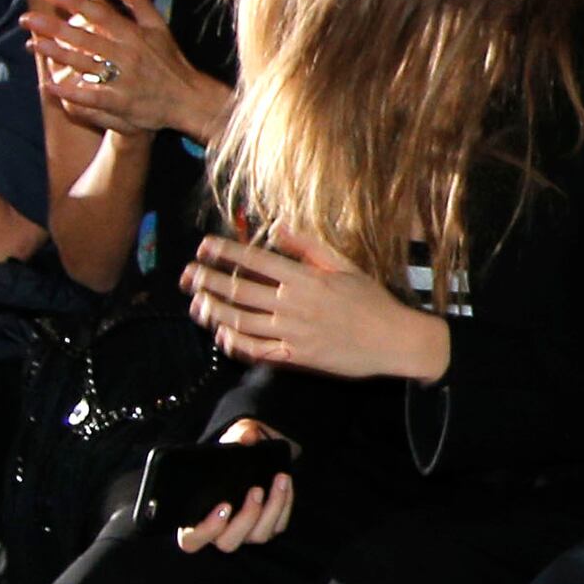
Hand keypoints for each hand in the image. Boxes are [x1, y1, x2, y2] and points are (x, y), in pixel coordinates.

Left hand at [26, 0, 227, 145]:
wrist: (190, 100)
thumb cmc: (170, 62)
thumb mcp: (159, 28)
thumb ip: (138, 1)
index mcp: (136, 36)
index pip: (102, 15)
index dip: (76, 3)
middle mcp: (128, 56)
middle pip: (86, 39)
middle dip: (54, 28)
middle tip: (28, 20)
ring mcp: (124, 81)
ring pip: (84, 65)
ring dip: (56, 55)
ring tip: (33, 45)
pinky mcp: (122, 103)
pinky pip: (91, 96)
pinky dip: (69, 91)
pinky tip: (49, 84)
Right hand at [174, 417, 294, 555]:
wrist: (251, 457)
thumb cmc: (229, 455)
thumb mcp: (231, 439)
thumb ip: (236, 435)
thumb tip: (248, 436)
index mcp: (194, 518)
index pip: (190, 540)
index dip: (206, 530)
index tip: (224, 506)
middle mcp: (218, 531)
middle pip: (228, 543)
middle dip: (246, 518)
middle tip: (255, 490)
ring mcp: (244, 533)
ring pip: (258, 536)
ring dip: (272, 509)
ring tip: (278, 481)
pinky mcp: (266, 528)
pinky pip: (278, 526)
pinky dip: (284, 504)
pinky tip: (284, 483)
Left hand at [186, 232, 452, 381]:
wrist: (396, 341)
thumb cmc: (373, 301)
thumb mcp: (345, 266)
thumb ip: (308, 246)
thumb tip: (277, 226)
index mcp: (306, 279)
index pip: (255, 261)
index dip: (225, 252)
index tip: (204, 246)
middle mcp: (295, 304)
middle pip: (239, 290)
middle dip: (208, 279)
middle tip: (187, 273)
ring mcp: (294, 332)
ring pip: (240, 320)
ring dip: (213, 309)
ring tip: (197, 301)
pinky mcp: (297, 357)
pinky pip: (256, 350)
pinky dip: (234, 342)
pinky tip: (221, 334)